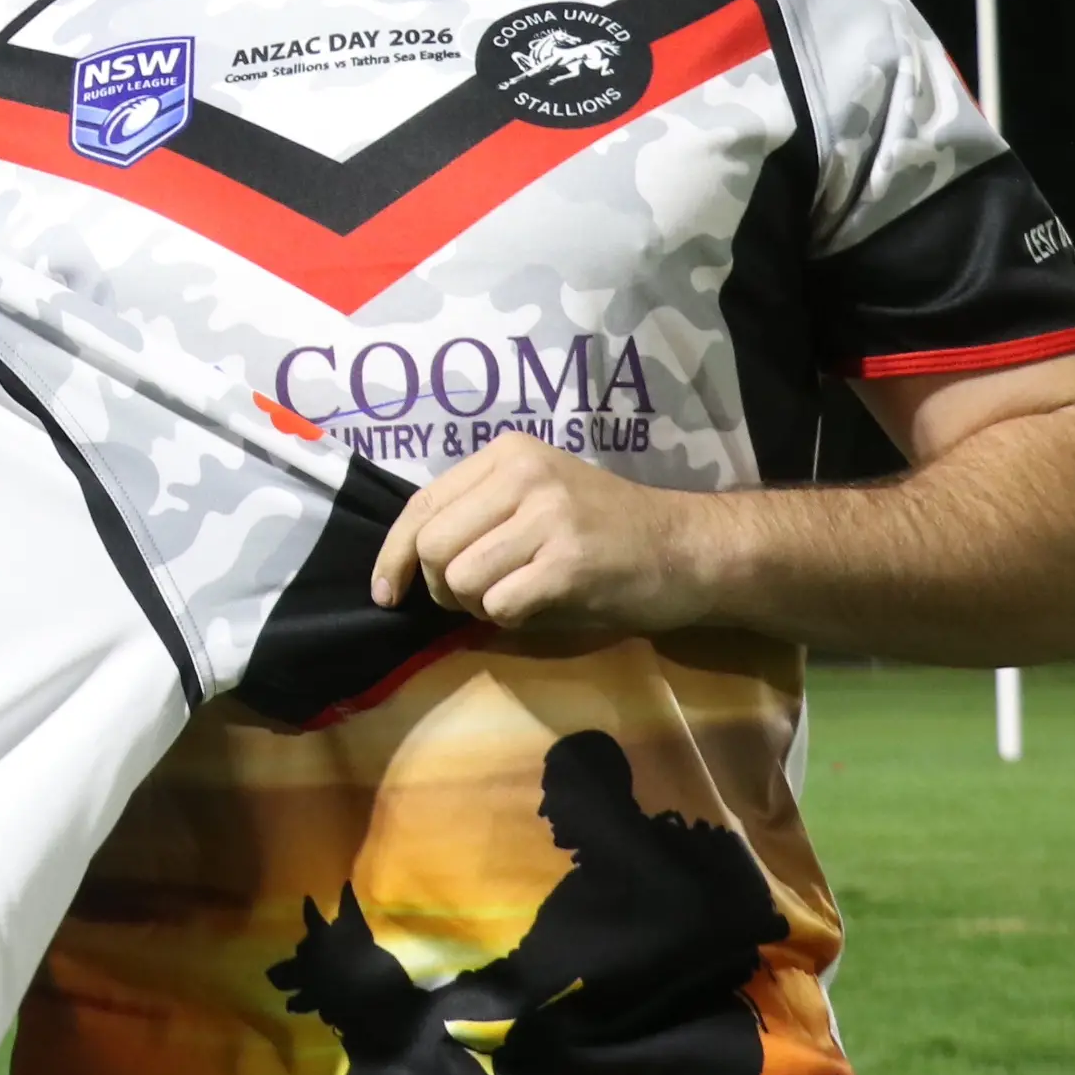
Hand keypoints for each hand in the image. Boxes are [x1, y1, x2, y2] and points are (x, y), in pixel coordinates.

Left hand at [367, 431, 720, 635]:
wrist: (689, 548)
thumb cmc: (606, 531)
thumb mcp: (535, 499)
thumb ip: (476, 515)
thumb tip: (406, 561)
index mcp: (508, 454)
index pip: (421, 504)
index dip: (393, 554)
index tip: (385, 590)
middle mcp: (524, 475)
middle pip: (432, 546)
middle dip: (440, 587)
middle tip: (474, 598)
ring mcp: (549, 517)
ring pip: (460, 579)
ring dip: (476, 606)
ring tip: (515, 598)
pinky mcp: (570, 563)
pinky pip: (500, 606)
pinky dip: (511, 620)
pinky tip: (543, 606)